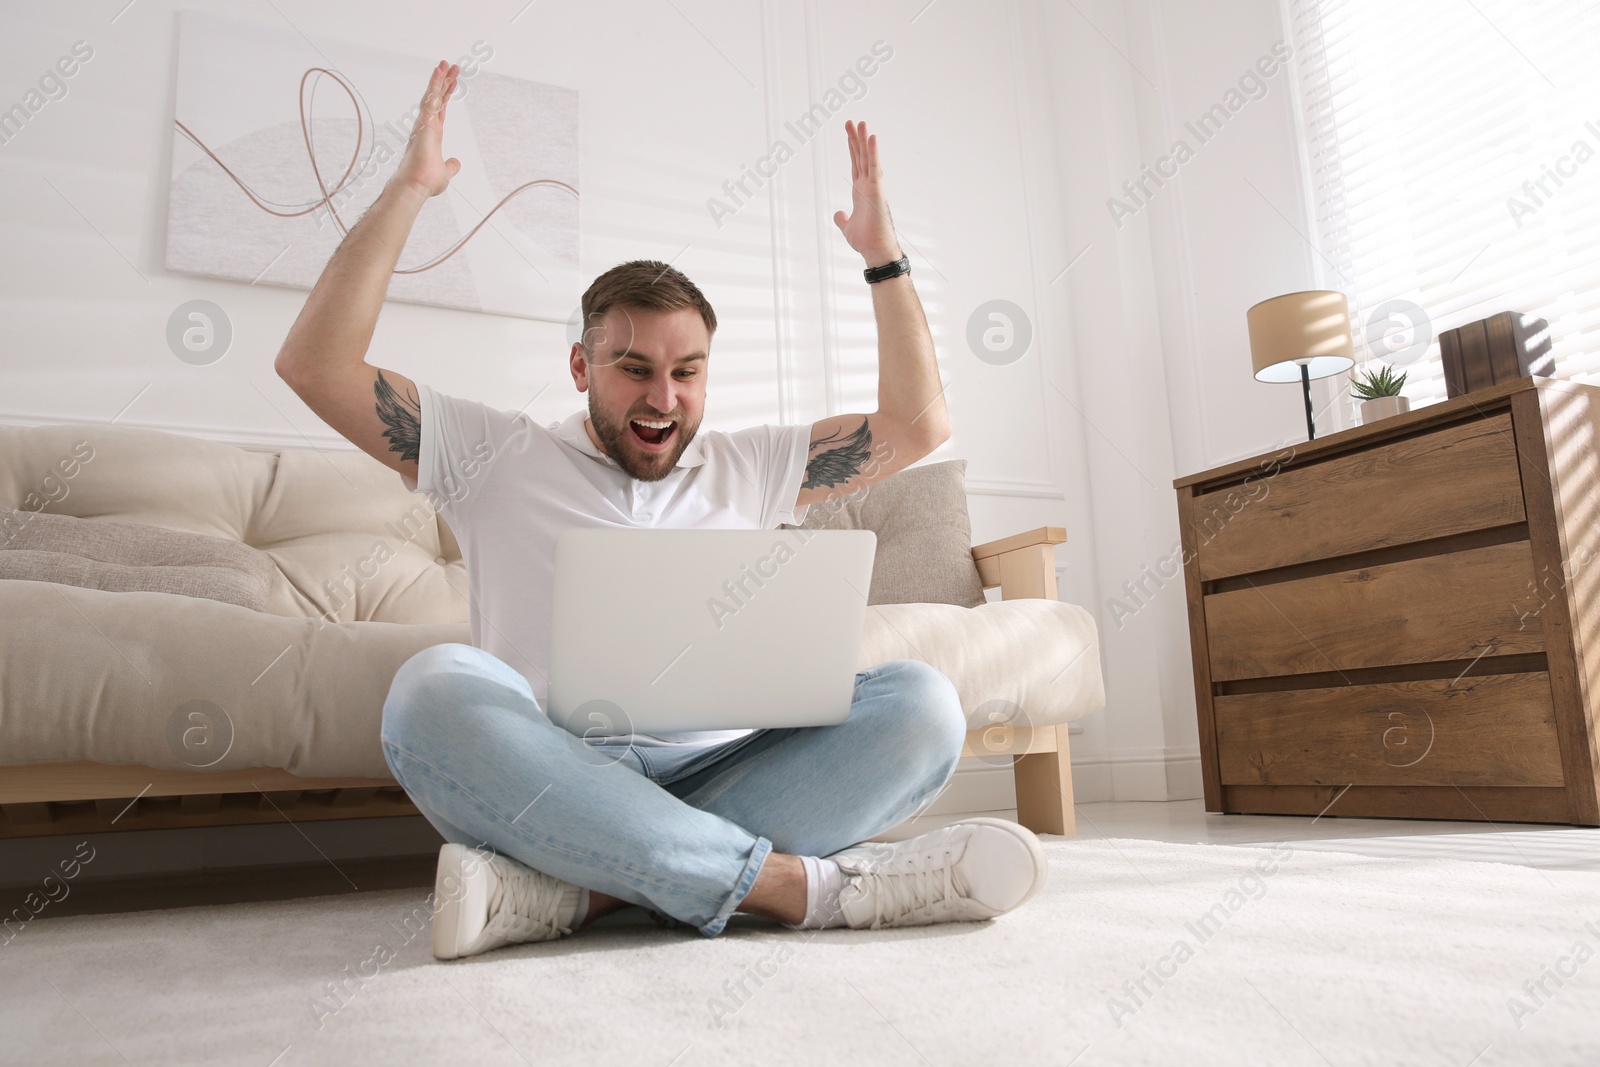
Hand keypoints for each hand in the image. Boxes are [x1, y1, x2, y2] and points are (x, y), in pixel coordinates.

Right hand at [394, 61, 460, 198]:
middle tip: (452, 66)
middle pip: (437, 99)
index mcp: (432, 134)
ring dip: (439, 79)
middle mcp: (427, 125)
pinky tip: (439, 72)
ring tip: (445, 63)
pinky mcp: (424, 123)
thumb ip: (450, 166)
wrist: (417, 186)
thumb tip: (456, 162)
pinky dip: (435, 85)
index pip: (441, 110)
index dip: (446, 95)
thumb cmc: (426, 181)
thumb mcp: (445, 172)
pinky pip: (431, 99)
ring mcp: (424, 123)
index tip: (453, 82)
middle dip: (444, 82)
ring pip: (433, 95)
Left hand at [832, 120, 902, 266]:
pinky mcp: (877, 191)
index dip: (852, 148)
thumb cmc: (866, 241)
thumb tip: (838, 213)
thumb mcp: (847, 227)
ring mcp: (873, 187)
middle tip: (852, 121)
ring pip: (868, 159)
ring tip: (861, 123)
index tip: (849, 132)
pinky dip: (874, 153)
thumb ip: (842, 219)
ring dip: (865, 140)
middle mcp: (868, 186)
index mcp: (860, 191)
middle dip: (856, 139)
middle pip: (861, 157)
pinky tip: (872, 138)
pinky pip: (875, 168)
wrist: (875, 251)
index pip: (855, 164)